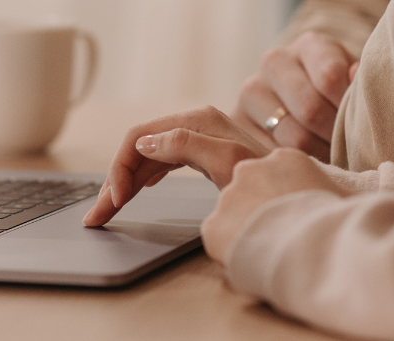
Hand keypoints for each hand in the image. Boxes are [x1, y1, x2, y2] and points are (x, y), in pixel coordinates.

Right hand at [82, 106, 270, 226]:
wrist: (297, 191)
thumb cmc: (268, 178)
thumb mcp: (227, 162)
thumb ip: (187, 145)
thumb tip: (146, 141)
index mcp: (195, 121)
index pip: (138, 139)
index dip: (119, 170)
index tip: (114, 202)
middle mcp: (193, 125)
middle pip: (137, 148)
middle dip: (113, 182)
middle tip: (96, 216)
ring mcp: (196, 139)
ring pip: (145, 158)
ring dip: (123, 184)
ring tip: (108, 212)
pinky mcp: (201, 154)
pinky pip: (159, 163)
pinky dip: (141, 179)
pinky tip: (133, 193)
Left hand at [201, 148, 348, 264]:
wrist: (322, 249)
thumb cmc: (345, 225)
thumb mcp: (352, 195)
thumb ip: (349, 187)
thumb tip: (378, 184)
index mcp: (286, 158)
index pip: (274, 176)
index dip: (284, 202)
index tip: (295, 218)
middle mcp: (251, 169)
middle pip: (249, 192)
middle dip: (261, 213)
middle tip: (283, 237)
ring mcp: (229, 196)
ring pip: (232, 216)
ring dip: (247, 232)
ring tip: (273, 252)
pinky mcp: (213, 225)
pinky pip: (218, 239)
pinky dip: (231, 252)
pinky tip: (256, 260)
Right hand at [230, 31, 358, 161]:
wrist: (298, 106)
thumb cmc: (338, 98)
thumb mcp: (356, 86)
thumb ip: (359, 85)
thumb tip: (355, 75)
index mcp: (309, 46)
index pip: (330, 77)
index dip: (348, 108)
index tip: (360, 124)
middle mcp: (274, 63)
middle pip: (310, 110)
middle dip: (334, 136)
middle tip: (347, 149)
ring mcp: (251, 92)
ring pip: (292, 137)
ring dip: (318, 154)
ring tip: (329, 157)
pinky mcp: (236, 122)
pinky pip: (270, 154)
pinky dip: (292, 164)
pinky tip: (304, 162)